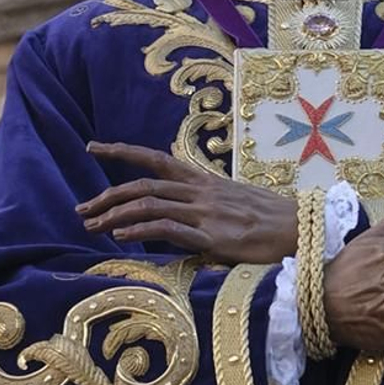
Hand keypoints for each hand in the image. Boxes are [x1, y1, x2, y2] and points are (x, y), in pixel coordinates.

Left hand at [79, 144, 297, 264]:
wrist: (302, 230)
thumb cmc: (270, 220)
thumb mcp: (233, 202)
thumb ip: (203, 203)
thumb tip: (179, 212)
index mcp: (203, 181)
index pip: (156, 159)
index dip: (123, 151)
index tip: (94, 148)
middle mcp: (200, 191)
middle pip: (143, 184)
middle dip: (107, 194)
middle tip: (81, 208)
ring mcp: (205, 212)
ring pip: (149, 203)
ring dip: (114, 214)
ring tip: (91, 226)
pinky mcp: (212, 236)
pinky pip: (168, 228)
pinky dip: (140, 230)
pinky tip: (121, 236)